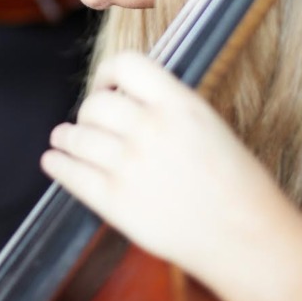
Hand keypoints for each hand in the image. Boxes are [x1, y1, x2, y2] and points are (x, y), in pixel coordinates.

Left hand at [41, 51, 285, 281]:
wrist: (246, 237)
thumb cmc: (234, 182)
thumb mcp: (206, 123)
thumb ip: (165, 105)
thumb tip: (122, 95)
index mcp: (180, 104)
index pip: (126, 64)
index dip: (108, 73)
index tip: (105, 85)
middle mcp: (151, 128)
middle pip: (95, 103)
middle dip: (89, 112)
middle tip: (91, 122)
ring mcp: (130, 165)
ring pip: (76, 136)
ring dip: (67, 136)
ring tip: (65, 138)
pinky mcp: (115, 202)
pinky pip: (71, 174)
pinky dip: (57, 164)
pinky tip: (55, 161)